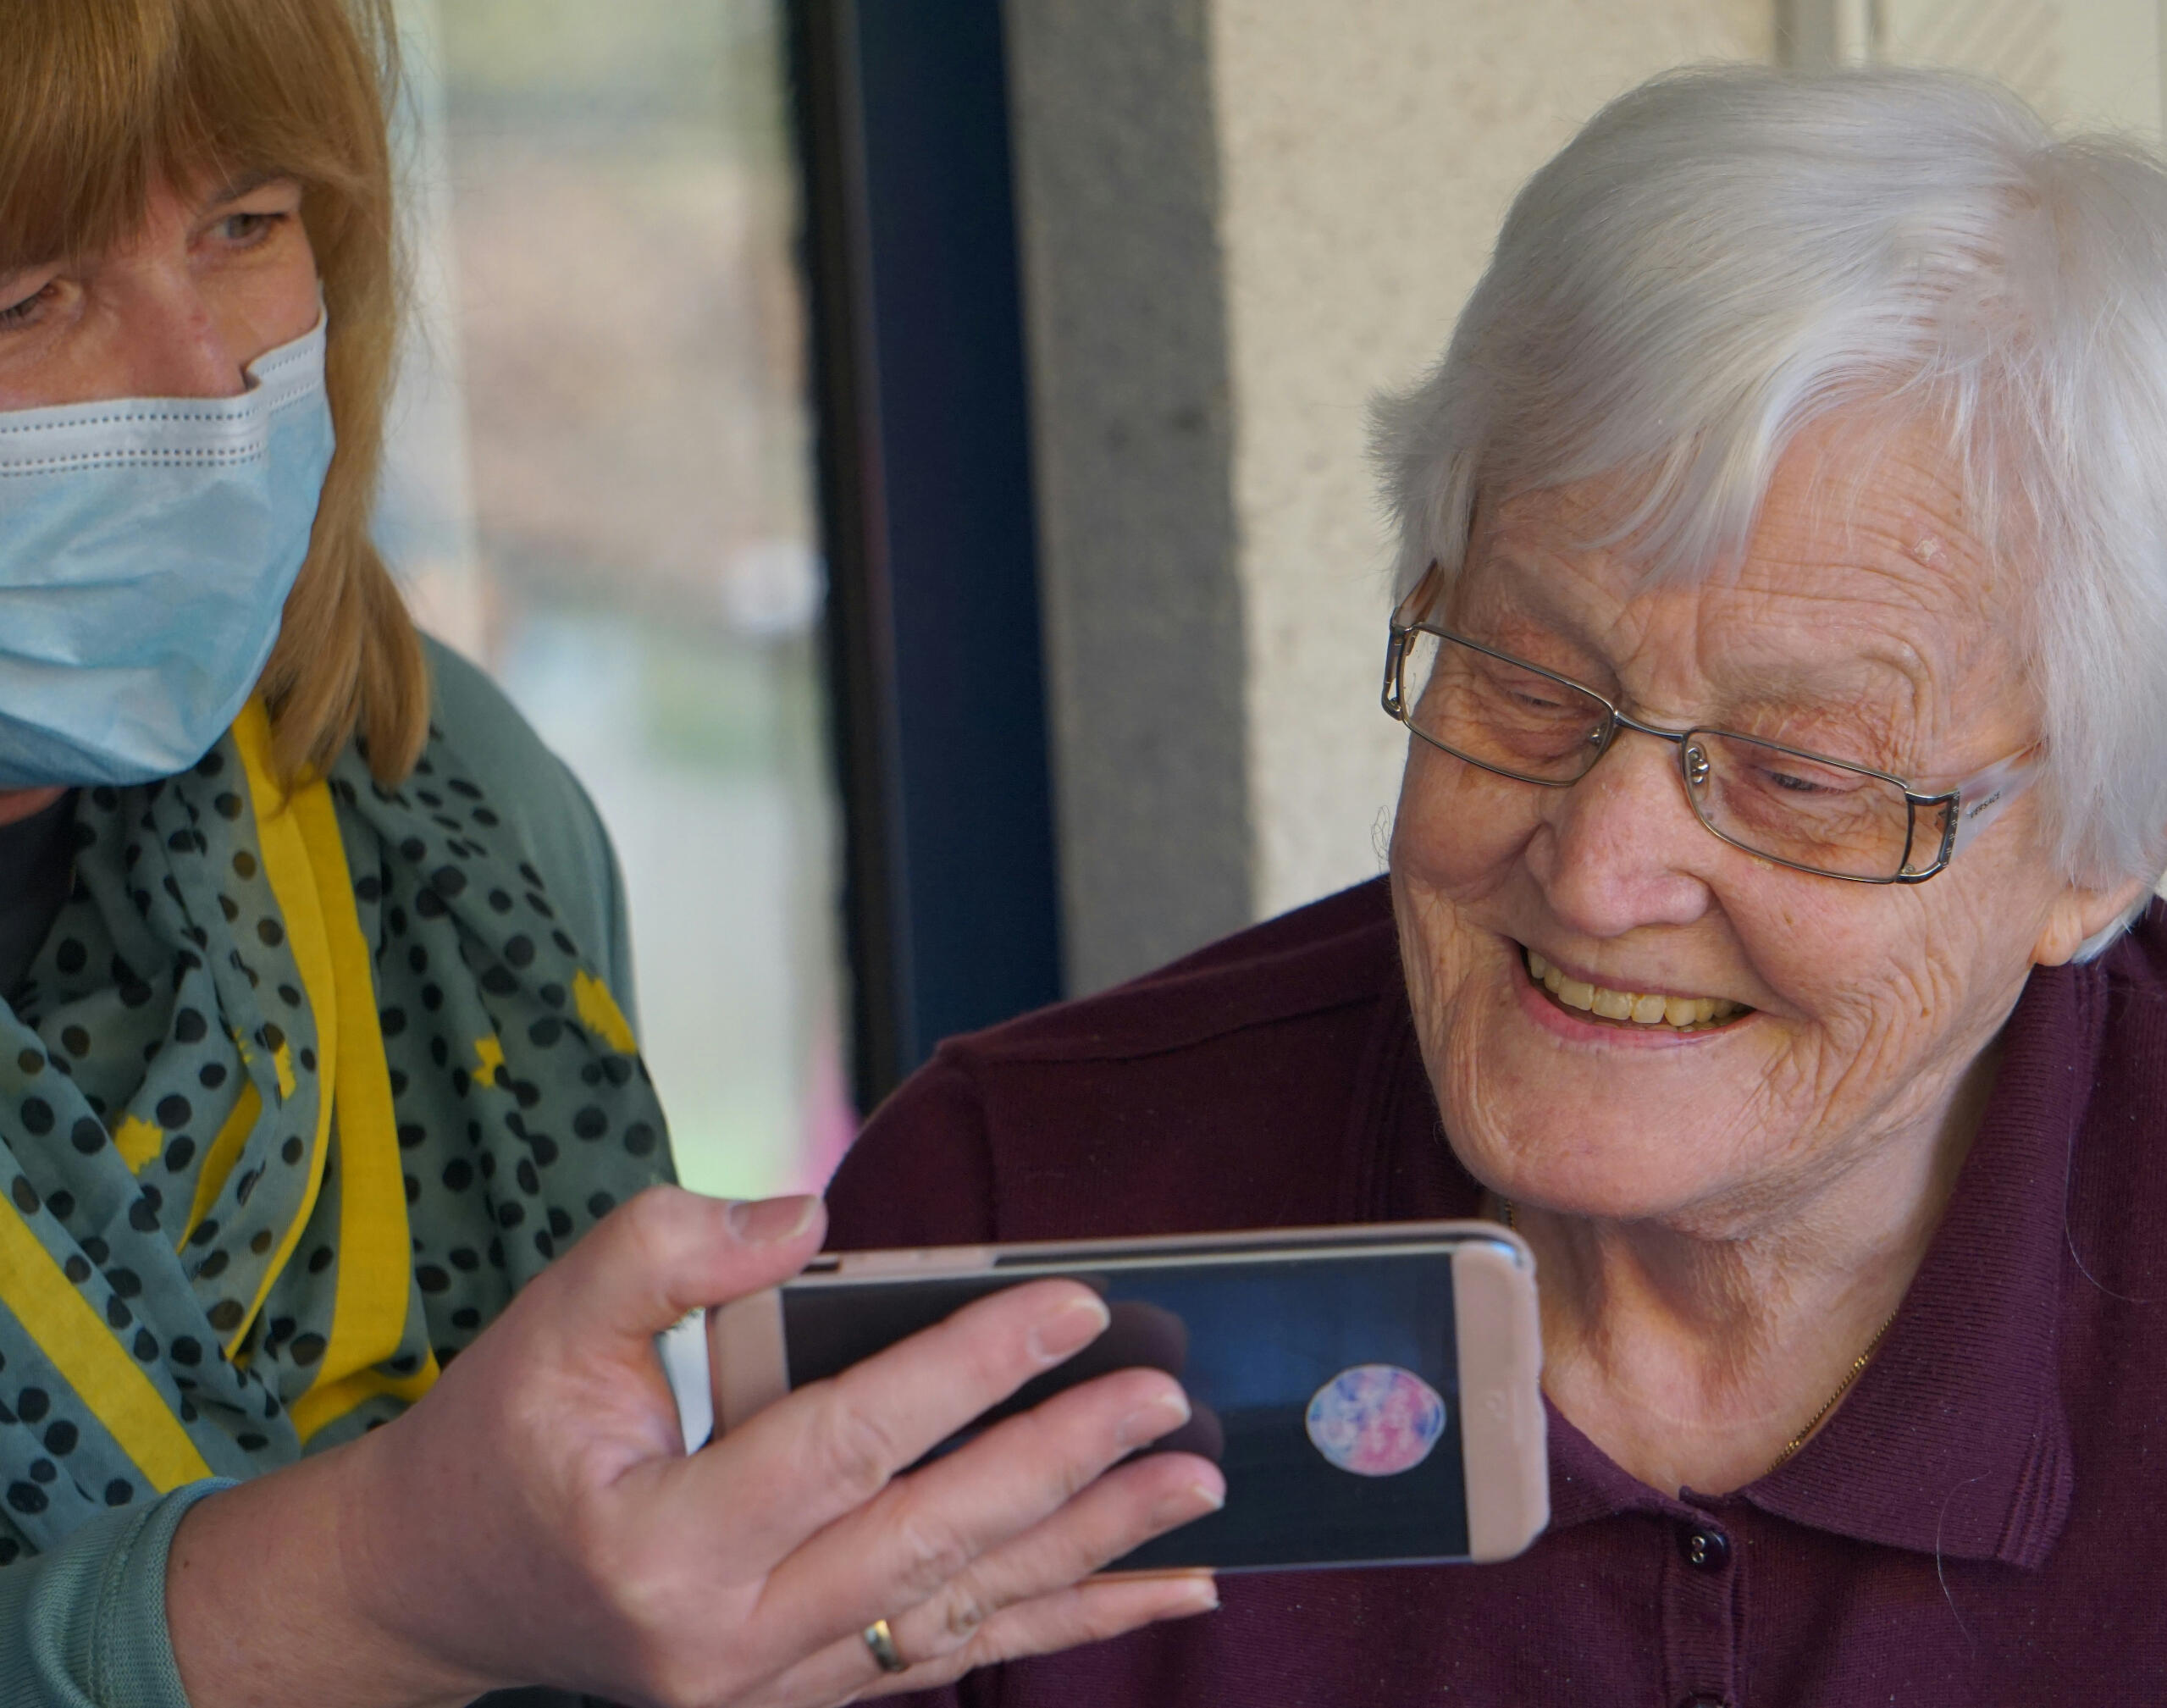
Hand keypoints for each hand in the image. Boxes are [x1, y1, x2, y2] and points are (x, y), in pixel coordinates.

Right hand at [171, 1186, 1222, 1707]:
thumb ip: (669, 1249)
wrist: (437, 1589)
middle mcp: (724, 1640)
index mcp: (662, 1542)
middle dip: (1064, 1467)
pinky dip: (1048, 1622)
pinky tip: (1141, 1595)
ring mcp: (766, 1688)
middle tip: (1168, 1405)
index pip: (848, 1440)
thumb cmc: (499, 1440)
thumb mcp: (549, 1320)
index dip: (968, 1366)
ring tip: (1193, 1498)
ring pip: (958, 1613)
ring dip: (1089, 1554)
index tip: (1074, 1304)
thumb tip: (811, 1214)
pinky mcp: (796, 1695)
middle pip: (930, 1541)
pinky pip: (942, 1657)